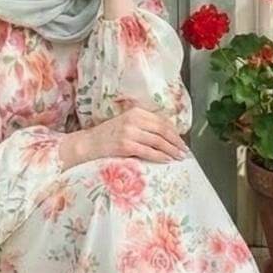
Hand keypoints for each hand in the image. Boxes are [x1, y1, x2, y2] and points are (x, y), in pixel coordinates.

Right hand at [60, 106, 186, 166]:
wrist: (88, 144)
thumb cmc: (108, 136)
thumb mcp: (126, 124)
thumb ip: (143, 126)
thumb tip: (166, 135)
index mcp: (136, 112)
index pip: (162, 121)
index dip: (174, 132)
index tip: (181, 140)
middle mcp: (134, 119)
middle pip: (163, 130)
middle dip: (176, 141)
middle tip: (184, 151)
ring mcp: (129, 132)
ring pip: (158, 141)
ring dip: (171, 150)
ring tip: (178, 157)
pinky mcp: (125, 145)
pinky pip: (148, 151)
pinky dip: (160, 156)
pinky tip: (167, 160)